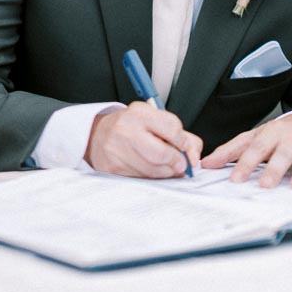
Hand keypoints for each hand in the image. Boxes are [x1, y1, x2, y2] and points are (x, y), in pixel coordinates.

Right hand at [85, 103, 202, 178]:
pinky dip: (151, 178)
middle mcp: (126, 128)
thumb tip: (193, 157)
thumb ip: (180, 135)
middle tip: (180, 165)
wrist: (98, 136)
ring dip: (166, 173)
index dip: (183, 142)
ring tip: (166, 167)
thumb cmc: (131, 128)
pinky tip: (149, 170)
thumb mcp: (153, 121)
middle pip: (162, 153)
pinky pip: (141, 178)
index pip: (172, 128)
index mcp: (139, 113)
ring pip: (153, 170)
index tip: (184, 147)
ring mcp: (117, 149)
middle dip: (176, 162)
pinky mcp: (113, 168)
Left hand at [201, 112, 291, 189]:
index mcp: (271, 134)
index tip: (234, 179)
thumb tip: (205, 164)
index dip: (245, 163)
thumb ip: (231, 151)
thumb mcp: (254, 137)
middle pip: (282, 154)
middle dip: (274, 169)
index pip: (256, 149)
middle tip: (265, 186)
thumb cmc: (278, 134)